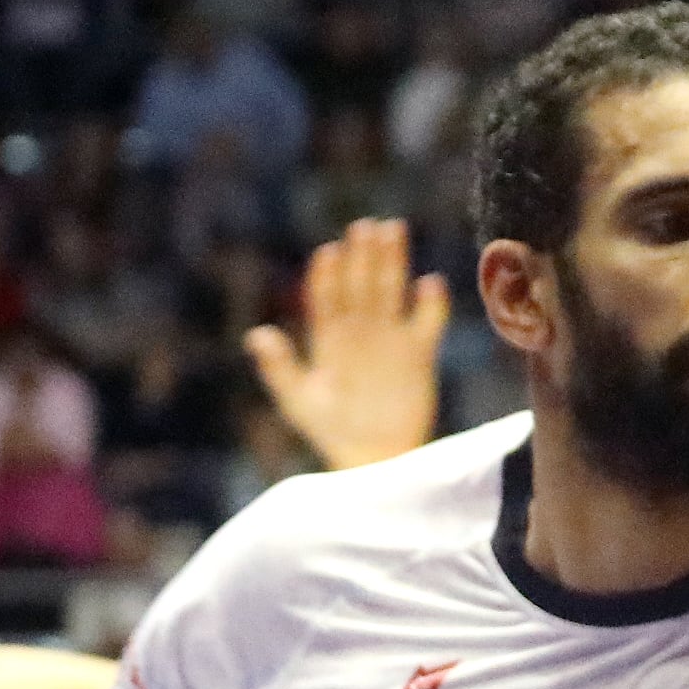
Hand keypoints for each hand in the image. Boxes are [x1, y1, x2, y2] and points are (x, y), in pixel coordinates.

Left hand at [245, 217, 446, 470]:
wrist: (375, 461)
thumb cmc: (332, 433)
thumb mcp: (299, 401)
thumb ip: (280, 368)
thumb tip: (257, 334)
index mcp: (329, 338)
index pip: (327, 296)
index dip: (327, 275)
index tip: (329, 253)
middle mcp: (360, 330)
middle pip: (361, 283)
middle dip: (362, 254)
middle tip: (365, 226)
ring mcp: (391, 338)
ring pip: (392, 290)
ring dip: (392, 261)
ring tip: (392, 230)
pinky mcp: (421, 354)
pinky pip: (428, 322)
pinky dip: (431, 304)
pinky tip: (429, 284)